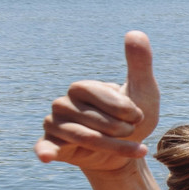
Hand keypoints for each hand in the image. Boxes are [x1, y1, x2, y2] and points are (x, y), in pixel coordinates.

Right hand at [35, 31, 161, 173]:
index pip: (92, 91)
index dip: (119, 106)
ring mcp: (56, 125)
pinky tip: (47, 157)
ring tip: (136, 150)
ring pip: (81, 135)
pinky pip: (45, 147)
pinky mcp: (53, 146)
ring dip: (113, 145)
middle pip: (89, 117)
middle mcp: (63, 104)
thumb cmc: (134, 119)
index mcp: (81, 88)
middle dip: (119, 128)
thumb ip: (139, 63)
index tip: (138, 115)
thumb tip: (135, 32)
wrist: (128, 151)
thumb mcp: (143, 91)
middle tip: (132, 131)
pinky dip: (45, 151)